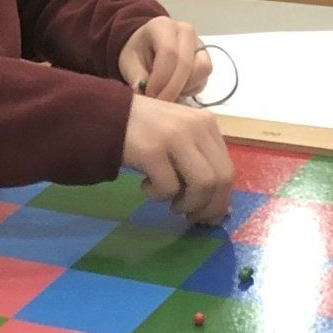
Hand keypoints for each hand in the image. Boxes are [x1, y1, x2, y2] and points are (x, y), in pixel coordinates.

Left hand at [119, 18, 210, 101]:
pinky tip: (175, 89)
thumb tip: (144, 95)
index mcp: (163, 26)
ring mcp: (199, 44)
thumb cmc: (137, 52)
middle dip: (172, 88)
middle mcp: (186, 31)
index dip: (161, 79)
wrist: (147, 45)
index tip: (150, 95)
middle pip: (186, 63)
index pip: (169, 53)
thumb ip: (136, 77)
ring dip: (184, 88)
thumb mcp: (129, 62)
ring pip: (201, 70)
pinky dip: (190, 89)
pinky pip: (204, 78)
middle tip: (159, 103)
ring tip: (167, 93)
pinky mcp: (205, 58)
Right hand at [121, 95, 233, 225]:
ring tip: (170, 203)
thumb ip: (199, 162)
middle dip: (208, 207)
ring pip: (201, 185)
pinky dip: (158, 195)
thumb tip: (219, 208)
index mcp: (206, 124)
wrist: (105, 115)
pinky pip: (168, 188)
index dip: (221, 199)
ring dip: (187, 204)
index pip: (227, 169)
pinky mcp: (152, 150)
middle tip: (191, 217)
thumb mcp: (179, 138)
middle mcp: (196, 127)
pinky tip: (145, 186)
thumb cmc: (144, 131)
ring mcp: (175, 137)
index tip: (208, 215)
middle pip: (219, 179)